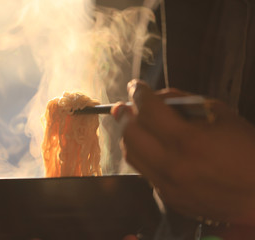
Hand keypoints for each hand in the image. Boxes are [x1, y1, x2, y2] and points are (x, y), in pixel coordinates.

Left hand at [112, 79, 254, 225]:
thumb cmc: (247, 151)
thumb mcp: (221, 114)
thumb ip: (183, 101)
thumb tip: (154, 97)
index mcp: (188, 140)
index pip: (148, 110)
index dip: (138, 93)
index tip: (135, 86)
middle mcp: (172, 164)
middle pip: (130, 132)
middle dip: (127, 114)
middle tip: (131, 105)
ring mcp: (167, 184)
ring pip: (130, 154)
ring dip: (130, 134)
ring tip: (138, 123)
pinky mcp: (167, 197)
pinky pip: (143, 170)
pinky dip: (142, 153)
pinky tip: (152, 146)